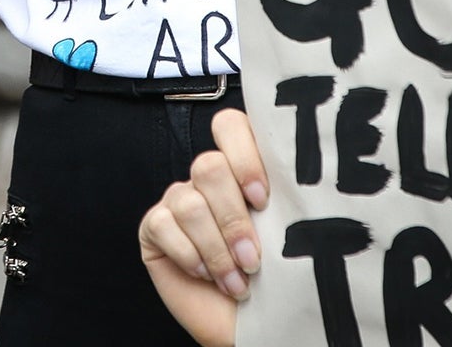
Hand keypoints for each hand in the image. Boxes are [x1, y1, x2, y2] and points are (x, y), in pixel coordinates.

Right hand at [138, 108, 268, 346]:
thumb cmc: (273, 282)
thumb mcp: (286, 237)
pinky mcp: (155, 226)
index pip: (230, 126)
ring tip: (236, 280)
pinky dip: (190, 256)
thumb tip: (295, 183)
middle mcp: (207, 179)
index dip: (244, 156)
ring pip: (189, 202)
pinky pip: (164, 225)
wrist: (248, 326)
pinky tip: (206, 274)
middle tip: (253, 258)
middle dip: (233, 219)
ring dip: (217, 250)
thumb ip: (283, 202)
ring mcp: (178, 199)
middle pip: (209, 166)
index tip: (262, 199)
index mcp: (241, 169)